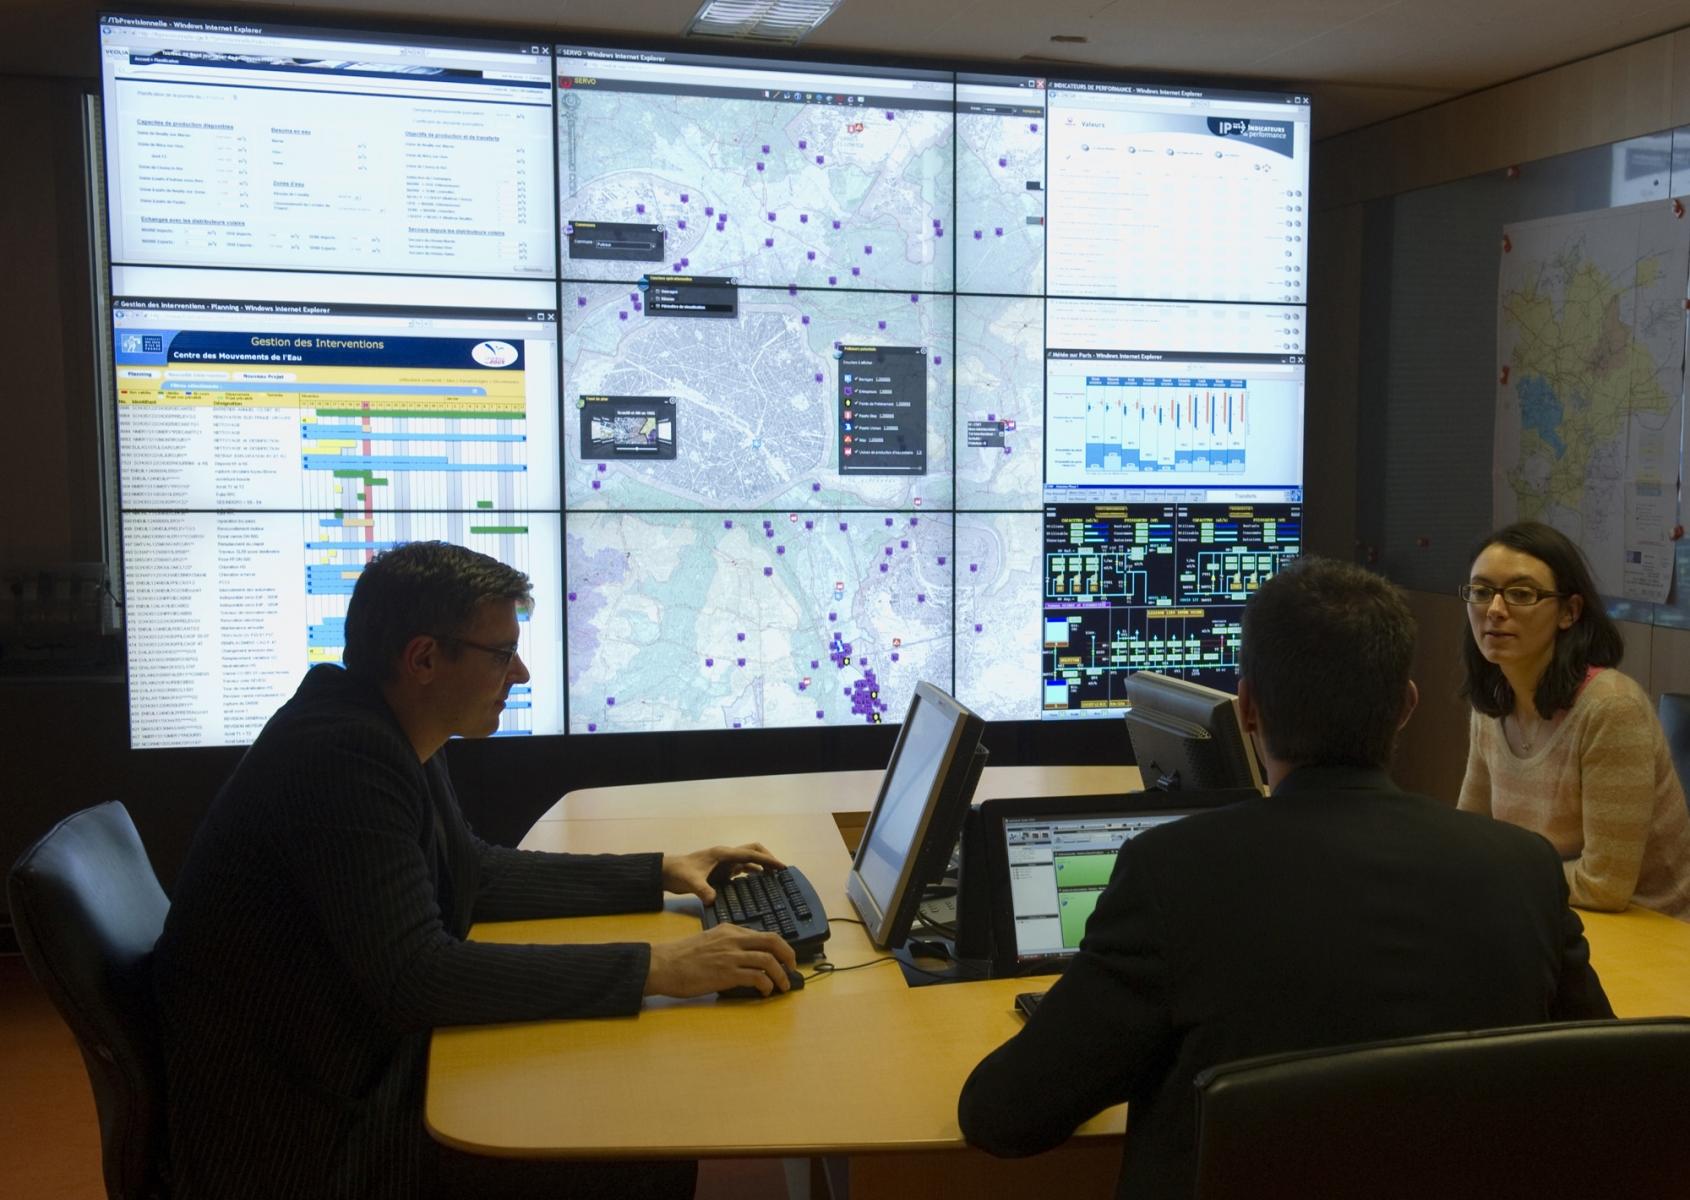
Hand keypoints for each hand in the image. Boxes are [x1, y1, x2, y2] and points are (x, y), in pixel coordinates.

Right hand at [643, 924, 798, 997]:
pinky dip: (766, 984)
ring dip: (781, 975)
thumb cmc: (682, 957)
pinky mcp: (727, 973)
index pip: (763, 933)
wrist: (664, 964)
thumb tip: (747, 958)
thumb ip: (728, 944)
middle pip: (772, 941)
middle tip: (793, 968)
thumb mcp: (709, 941)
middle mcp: (733, 939)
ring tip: (783, 985)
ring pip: (768, 960)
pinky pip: (756, 977)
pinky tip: (765, 991)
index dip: (780, 946)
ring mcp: (731, 956)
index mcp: (730, 930)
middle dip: (788, 955)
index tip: (785, 957)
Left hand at [661, 843, 784, 904]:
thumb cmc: (679, 872)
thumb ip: (702, 890)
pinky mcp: (722, 872)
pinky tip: (758, 886)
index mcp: (723, 854)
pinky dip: (752, 875)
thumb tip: (712, 900)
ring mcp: (724, 863)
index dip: (767, 860)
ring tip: (774, 880)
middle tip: (780, 872)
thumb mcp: (691, 881)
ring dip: (762, 867)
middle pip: (753, 851)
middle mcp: (727, 856)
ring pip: (749, 860)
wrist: (666, 873)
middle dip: (768, 858)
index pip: (751, 854)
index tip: (782, 867)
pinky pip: (742, 870)